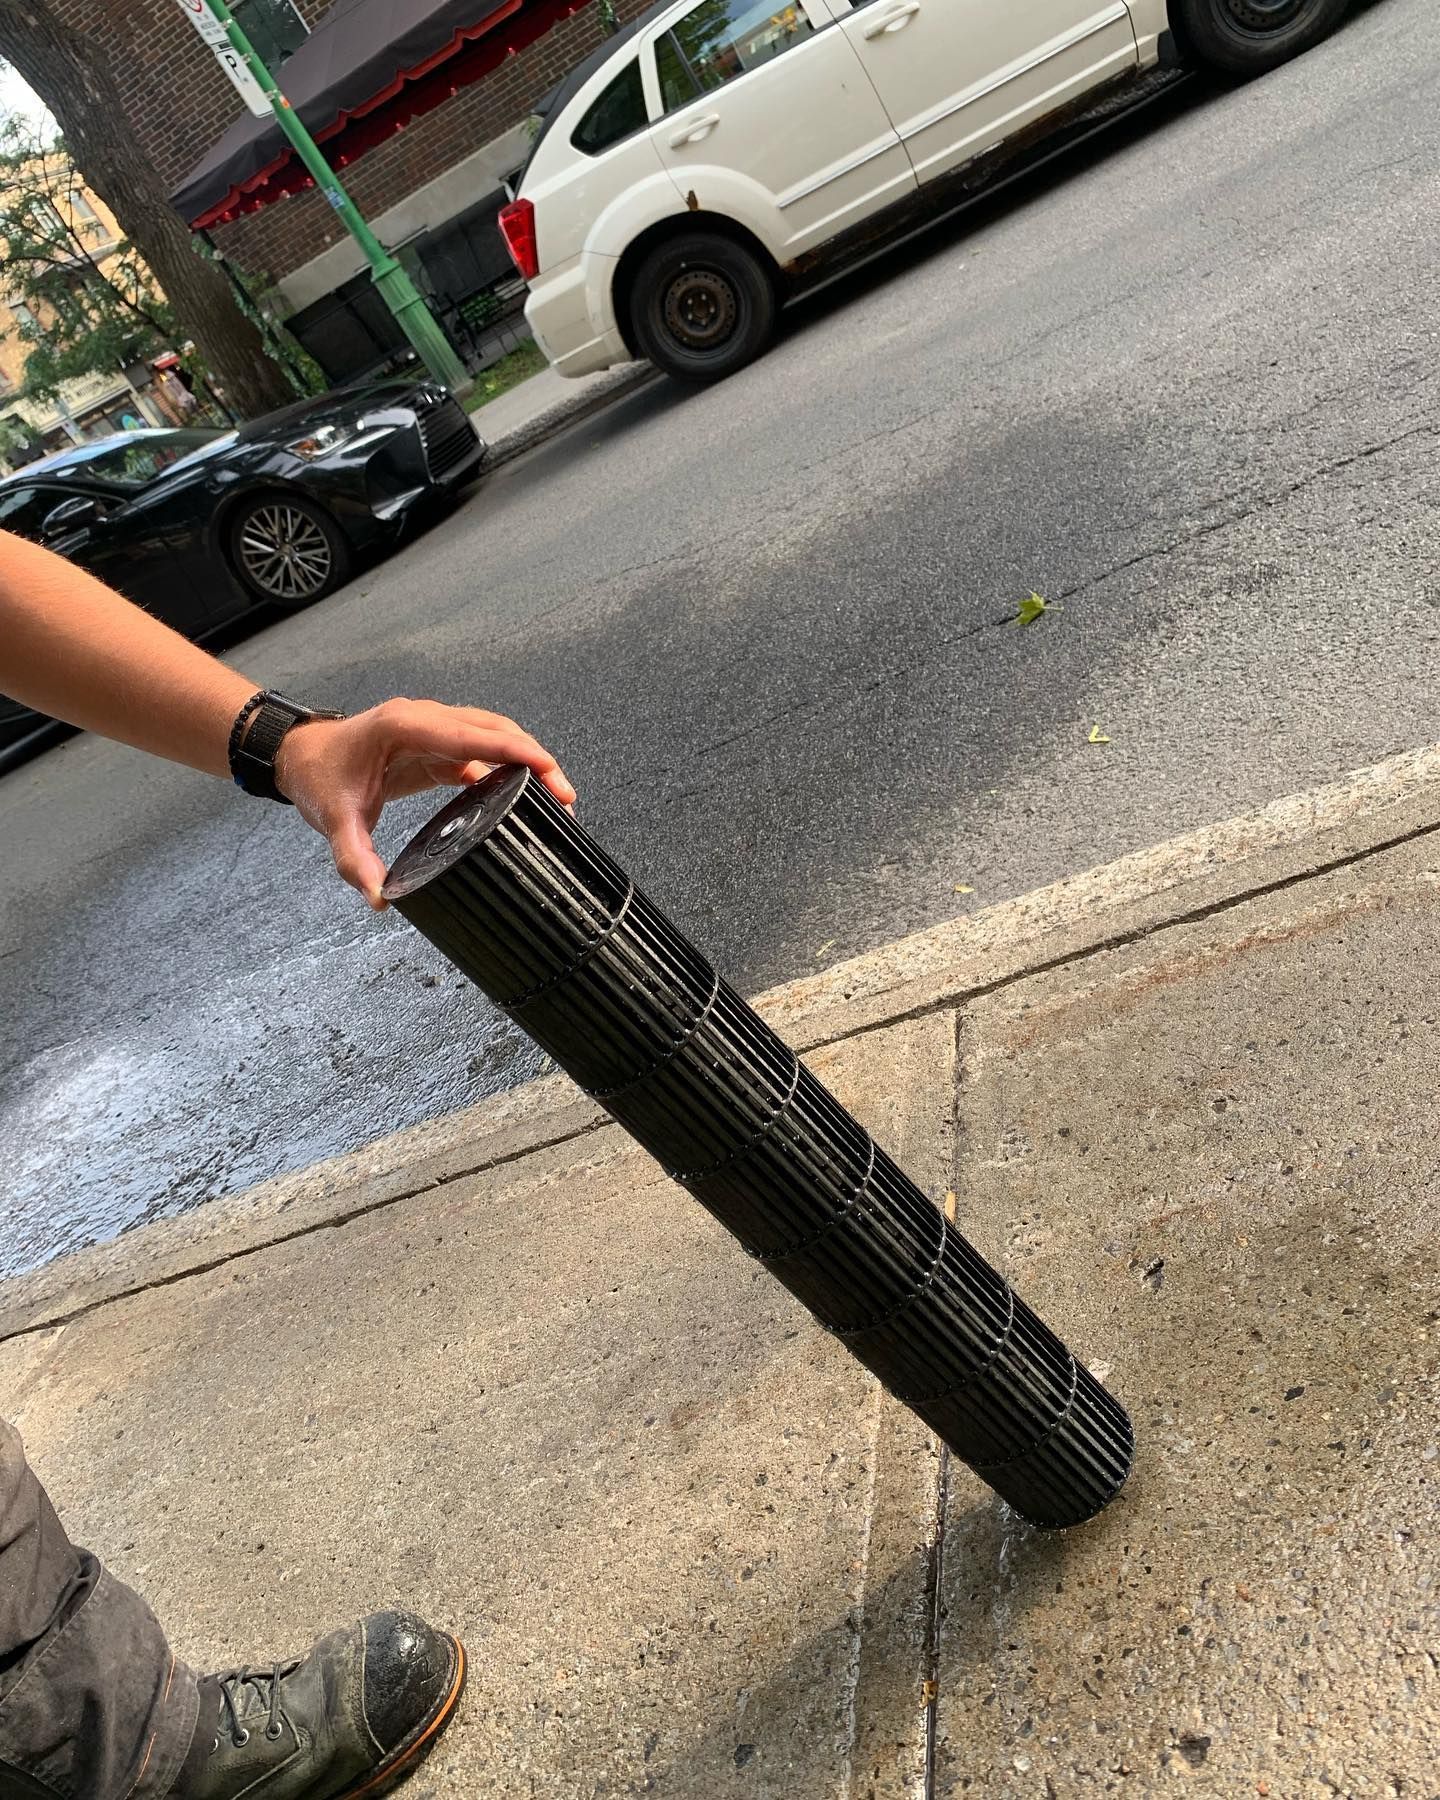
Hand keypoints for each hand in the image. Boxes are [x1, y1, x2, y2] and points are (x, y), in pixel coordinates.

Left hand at [274, 697, 575, 908]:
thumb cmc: (319, 777)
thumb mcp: (334, 820)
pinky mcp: (437, 744)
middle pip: (495, 730)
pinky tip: (523, 797)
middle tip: (566, 797)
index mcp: (405, 726)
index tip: (548, 770)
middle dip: (535, 759)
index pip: (473, 734)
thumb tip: (380, 898)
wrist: (301, 757)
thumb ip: (356, 860)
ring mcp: (434, 728)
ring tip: (557, 799)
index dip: (515, 750)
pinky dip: (506, 769)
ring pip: (494, 736)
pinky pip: (481, 750)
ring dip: (526, 761)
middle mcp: (426, 719)